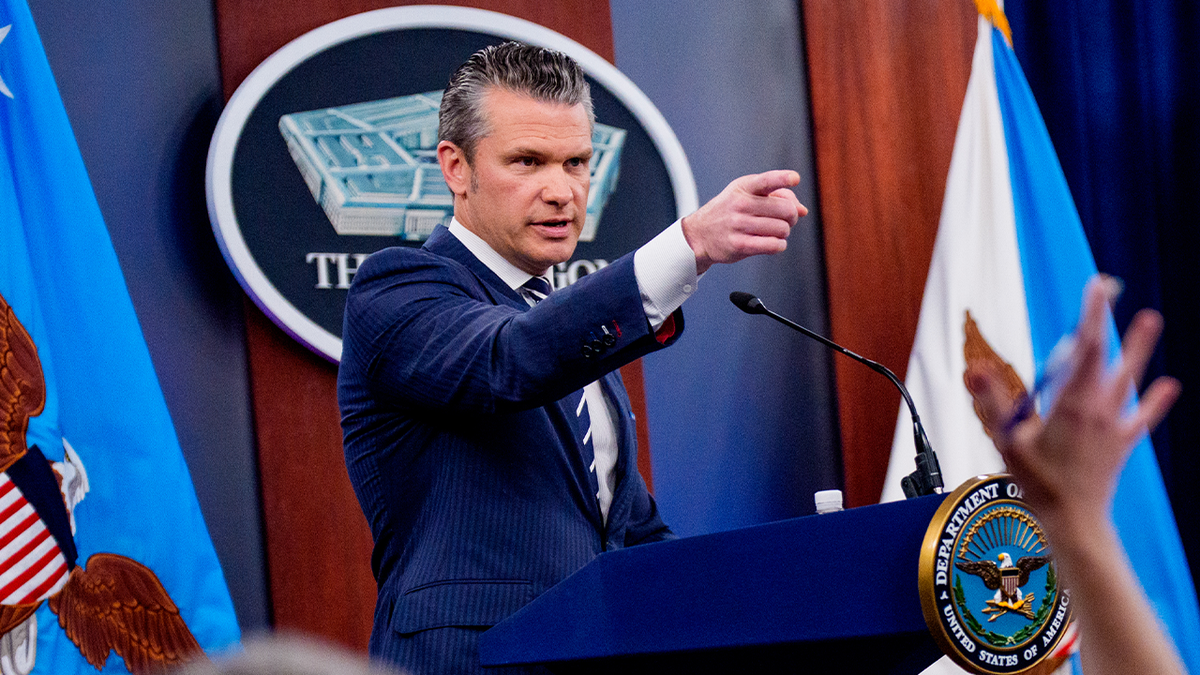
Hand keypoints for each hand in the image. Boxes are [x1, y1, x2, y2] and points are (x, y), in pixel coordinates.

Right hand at [680, 170, 807, 273]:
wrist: (700, 233)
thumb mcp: (747, 194)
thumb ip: (777, 196)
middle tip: (785, 219)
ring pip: (782, 229)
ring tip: (774, 231)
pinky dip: (779, 245)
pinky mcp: (739, 245)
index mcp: (744, 187)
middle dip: (792, 216)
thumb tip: (803, 210)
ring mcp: (739, 225)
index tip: (795, 179)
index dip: (783, 178)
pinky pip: (774, 245)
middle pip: (786, 210)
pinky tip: (773, 242)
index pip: (766, 180)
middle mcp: (740, 204)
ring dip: (784, 232)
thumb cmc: (730, 211)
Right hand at [965, 277, 1179, 531]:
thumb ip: (991, 401)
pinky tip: (1168, 386)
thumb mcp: (1007, 440)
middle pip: (1106, 355)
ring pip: (1127, 378)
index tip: (1096, 287)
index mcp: (1071, 402)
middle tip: (1112, 288)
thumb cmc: (1038, 482)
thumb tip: (973, 368)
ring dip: (1138, 349)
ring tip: (1150, 320)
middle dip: (1107, 320)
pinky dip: (1153, 400)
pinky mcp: (1121, 444)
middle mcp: (1098, 407)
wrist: (1073, 520)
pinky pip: (1140, 416)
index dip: (1091, 314)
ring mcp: (1113, 425)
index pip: (1083, 347)